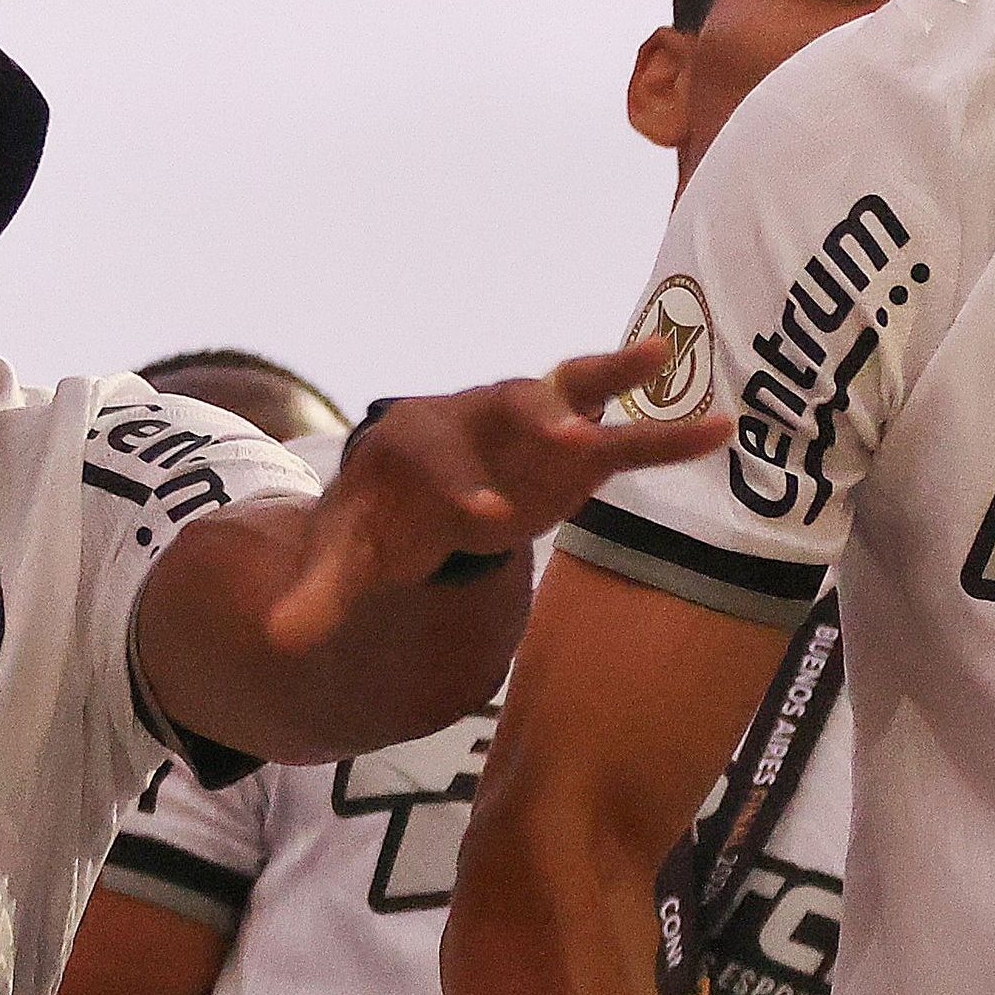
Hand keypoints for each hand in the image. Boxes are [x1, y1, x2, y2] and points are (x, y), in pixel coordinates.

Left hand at [261, 339, 732, 653]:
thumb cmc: (382, 520)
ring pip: (569, 389)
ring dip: (611, 376)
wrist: (415, 486)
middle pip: (507, 405)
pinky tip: (717, 423)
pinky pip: (620, 427)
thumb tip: (277, 638)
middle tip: (572, 440)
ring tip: (661, 356)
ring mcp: (525, 424)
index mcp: (413, 444)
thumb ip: (319, 595)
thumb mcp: (347, 559)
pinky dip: (663, 426)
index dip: (459, 487)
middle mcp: (473, 419)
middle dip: (538, 420)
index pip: (436, 460)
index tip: (488, 520)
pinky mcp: (570, 444)